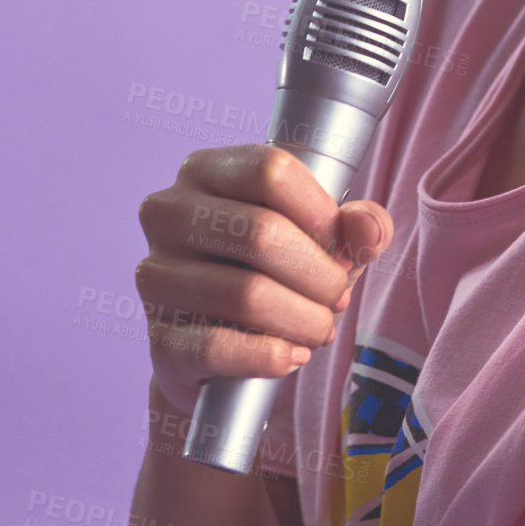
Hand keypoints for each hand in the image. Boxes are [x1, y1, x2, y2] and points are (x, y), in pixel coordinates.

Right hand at [135, 144, 392, 414]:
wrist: (219, 345)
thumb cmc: (273, 272)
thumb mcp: (321, 238)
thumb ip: (356, 224)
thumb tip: (369, 228)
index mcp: (205, 170)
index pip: (271, 171)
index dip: (321, 212)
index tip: (343, 247)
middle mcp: (169, 213)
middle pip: (261, 232)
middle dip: (320, 274)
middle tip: (340, 297)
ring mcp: (155, 275)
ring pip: (245, 294)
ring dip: (303, 319)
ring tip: (321, 328)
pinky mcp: (158, 336)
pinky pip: (217, 346)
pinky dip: (269, 355)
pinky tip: (293, 355)